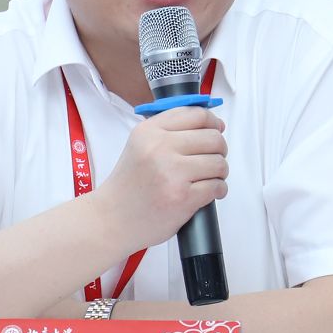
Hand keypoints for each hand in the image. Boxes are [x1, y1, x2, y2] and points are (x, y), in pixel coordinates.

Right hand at [95, 107, 227, 249]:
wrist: (111, 219)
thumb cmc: (128, 186)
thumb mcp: (139, 145)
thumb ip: (169, 131)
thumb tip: (212, 124)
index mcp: (149, 131)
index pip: (196, 114)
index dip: (212, 121)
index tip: (216, 129)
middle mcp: (159, 148)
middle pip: (212, 138)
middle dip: (220, 149)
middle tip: (213, 158)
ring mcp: (172, 173)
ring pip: (218, 162)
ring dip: (220, 171)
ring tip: (210, 177)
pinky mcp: (183, 198)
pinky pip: (217, 186)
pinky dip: (219, 189)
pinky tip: (210, 192)